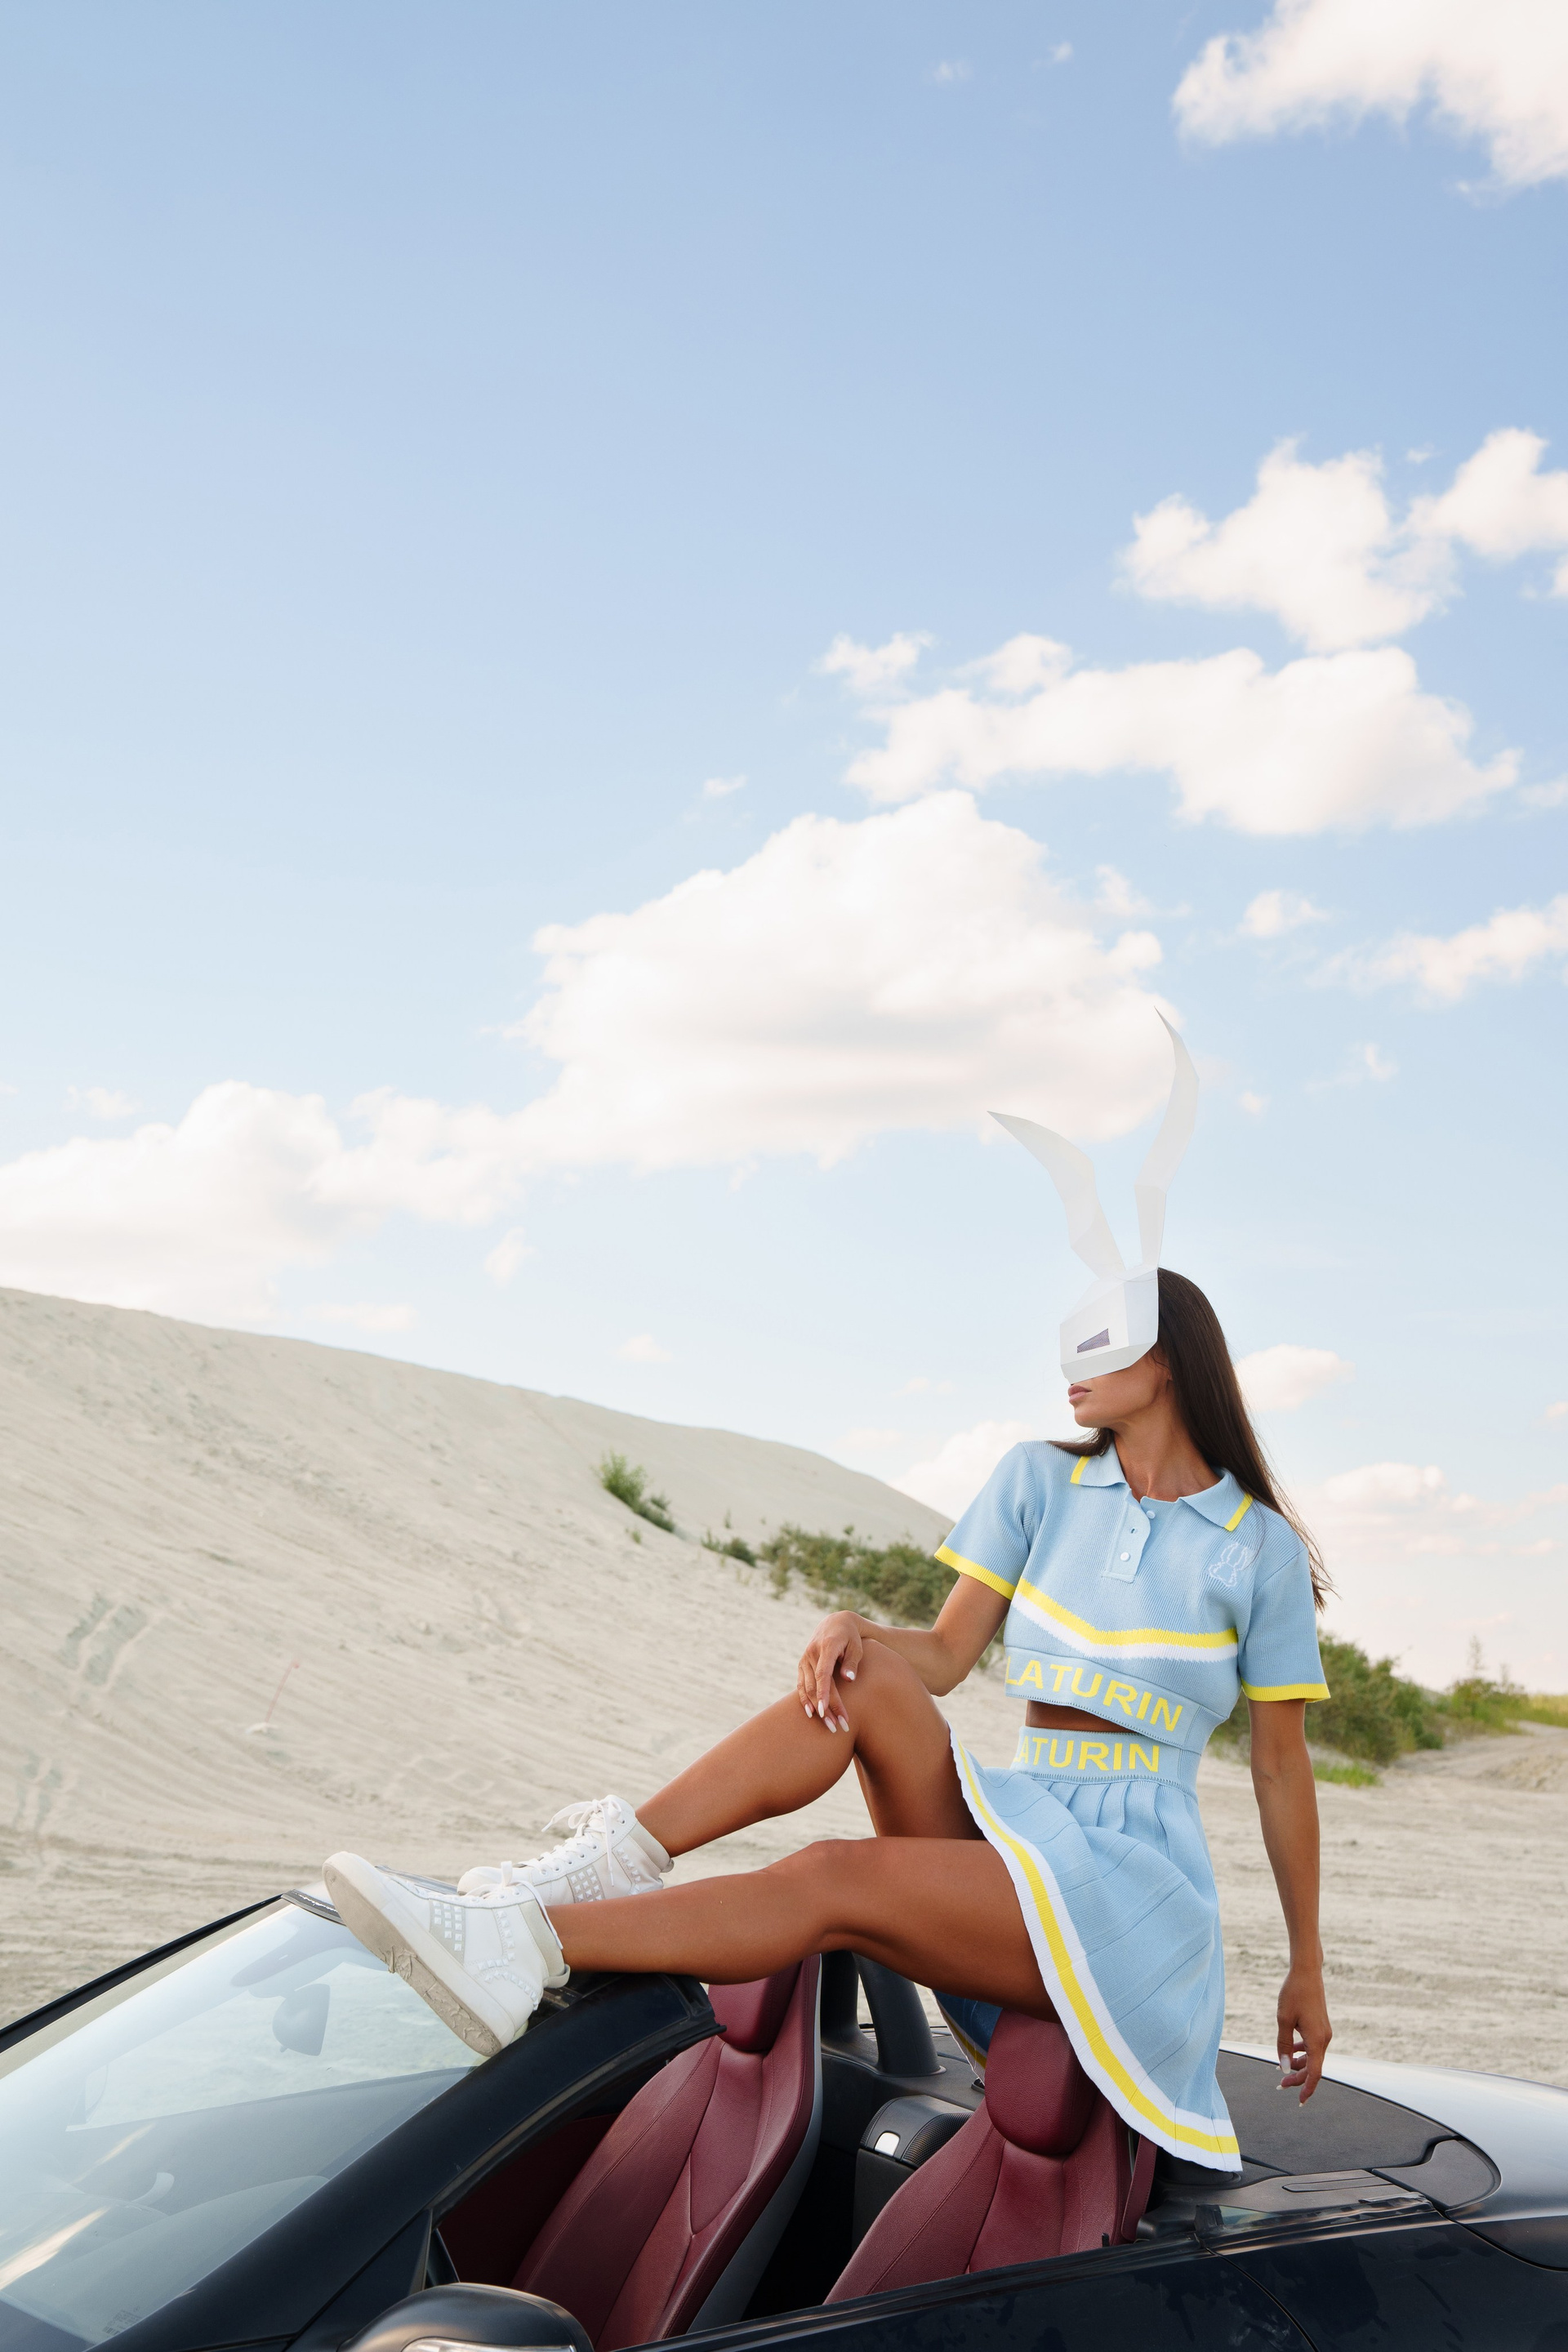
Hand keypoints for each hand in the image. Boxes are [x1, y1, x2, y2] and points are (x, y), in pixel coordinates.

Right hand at [797, 1611, 862, 1732]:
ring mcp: (805, 1659)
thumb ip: (852, 1662)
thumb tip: (849, 1679)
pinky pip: (801, 1684)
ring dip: (816, 1708)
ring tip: (828, 1726)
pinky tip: (811, 1714)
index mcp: (826, 1647)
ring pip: (807, 1688)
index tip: (827, 1711)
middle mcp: (812, 1653)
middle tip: (836, 1728)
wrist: (835, 1623)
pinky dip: (805, 1699)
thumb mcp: (857, 1646)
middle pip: (816, 1685)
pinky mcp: (802, 1664)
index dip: (824, 1693)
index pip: (823, 1674)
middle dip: (826, 1708)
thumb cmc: (851, 1637)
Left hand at [1277, 1962, 1331, 2101]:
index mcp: (1316, 2040)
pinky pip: (1312, 2046)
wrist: (1307, 1972)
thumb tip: (1284, 2068)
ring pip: (1313, 2057)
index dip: (1307, 2088)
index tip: (1301, 2102)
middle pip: (1313, 2067)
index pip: (1315, 2073)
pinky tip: (1290, 2052)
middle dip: (1297, 2078)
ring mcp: (1324, 2032)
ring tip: (1281, 2069)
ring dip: (1299, 2065)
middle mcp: (1324, 2039)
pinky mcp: (1321, 2026)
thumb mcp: (1283, 2020)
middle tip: (1280, 2085)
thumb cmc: (1293, 1993)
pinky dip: (1302, 2052)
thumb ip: (1283, 2045)